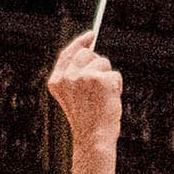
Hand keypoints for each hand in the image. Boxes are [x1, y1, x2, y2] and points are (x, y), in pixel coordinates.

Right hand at [49, 30, 121, 173]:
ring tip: (103, 98)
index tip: (91, 34)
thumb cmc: (88, 121)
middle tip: (102, 84)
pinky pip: (115, 75)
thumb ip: (78, 76)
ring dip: (108, 77)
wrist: (94, 139)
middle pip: (87, 54)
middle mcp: (67, 77)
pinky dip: (117, 86)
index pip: (68, 54)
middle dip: (98, 63)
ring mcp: (82, 77)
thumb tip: (94, 54)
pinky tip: (110, 100)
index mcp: (56, 82)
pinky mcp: (99, 79)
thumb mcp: (75, 97)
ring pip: (103, 63)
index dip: (80, 42)